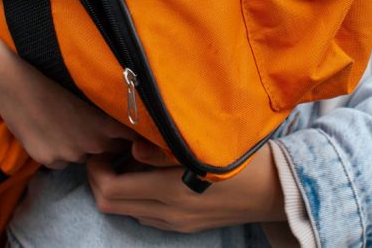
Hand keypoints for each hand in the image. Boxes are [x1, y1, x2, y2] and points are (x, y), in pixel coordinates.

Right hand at [0, 0, 135, 168]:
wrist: (11, 72)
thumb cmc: (53, 69)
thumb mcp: (90, 83)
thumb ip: (112, 101)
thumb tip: (132, 105)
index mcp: (108, 123)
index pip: (134, 139)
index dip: (132, 131)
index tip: (127, 123)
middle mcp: (92, 144)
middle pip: (111, 148)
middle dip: (106, 136)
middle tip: (92, 117)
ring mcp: (68, 154)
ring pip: (85, 154)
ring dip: (82, 143)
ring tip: (67, 119)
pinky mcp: (46, 158)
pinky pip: (62, 161)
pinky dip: (59, 149)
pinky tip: (50, 128)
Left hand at [86, 140, 285, 232]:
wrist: (276, 190)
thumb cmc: (243, 159)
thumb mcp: (203, 146)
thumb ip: (162, 149)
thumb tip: (130, 149)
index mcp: (170, 192)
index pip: (110, 190)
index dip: (95, 169)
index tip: (100, 147)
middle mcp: (169, 214)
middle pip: (112, 205)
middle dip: (100, 178)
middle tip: (106, 152)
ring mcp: (177, 223)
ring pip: (128, 211)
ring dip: (118, 187)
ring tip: (127, 159)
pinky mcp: (186, 225)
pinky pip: (146, 214)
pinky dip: (137, 195)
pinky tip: (149, 173)